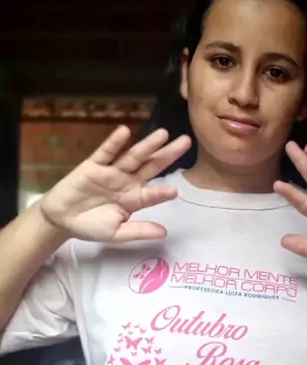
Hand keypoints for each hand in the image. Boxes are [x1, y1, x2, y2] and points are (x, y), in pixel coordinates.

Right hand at [39, 126, 190, 242]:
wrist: (61, 219)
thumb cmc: (91, 226)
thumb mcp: (116, 234)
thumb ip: (138, 231)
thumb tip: (164, 233)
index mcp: (134, 198)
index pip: (153, 193)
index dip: (162, 191)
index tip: (175, 191)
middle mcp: (127, 181)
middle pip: (151, 166)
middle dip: (168, 155)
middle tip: (187, 142)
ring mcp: (111, 171)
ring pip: (132, 156)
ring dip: (147, 145)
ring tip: (163, 134)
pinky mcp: (93, 165)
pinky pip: (105, 152)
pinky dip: (114, 142)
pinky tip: (125, 131)